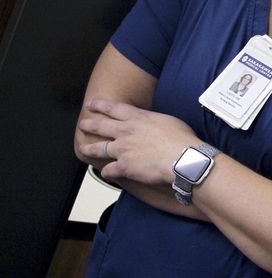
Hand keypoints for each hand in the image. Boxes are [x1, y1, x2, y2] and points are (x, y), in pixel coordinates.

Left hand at [77, 99, 200, 184]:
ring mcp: (122, 149)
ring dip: (89, 149)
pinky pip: (109, 170)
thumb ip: (153, 120)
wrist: (182, 158)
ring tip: (84, 149)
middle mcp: (125, 132)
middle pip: (101, 126)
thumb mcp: (167, 120)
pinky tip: (106, 173)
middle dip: (89, 125)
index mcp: (137, 118)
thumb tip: (151, 122)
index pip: (113, 108)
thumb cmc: (181, 139)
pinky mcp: (124, 166)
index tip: (91, 104)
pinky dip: (107, 172)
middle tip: (83, 124)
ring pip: (98, 148)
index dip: (100, 105)